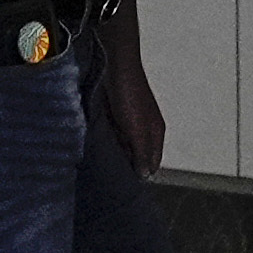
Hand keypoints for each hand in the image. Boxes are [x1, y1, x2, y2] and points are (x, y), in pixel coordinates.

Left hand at [98, 11, 165, 172]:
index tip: (123, 187)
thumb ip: (141, 153)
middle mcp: (146, 128)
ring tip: (101, 159)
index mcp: (155, 133)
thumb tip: (145, 175)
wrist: (116, 65)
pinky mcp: (119, 112)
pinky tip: (97, 141)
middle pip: (137, 155)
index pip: (152, 164)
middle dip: (125, 163)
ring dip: (115, 150)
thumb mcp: (136, 130)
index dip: (139, 175)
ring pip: (124, 144)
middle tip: (109, 174)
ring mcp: (133, 119)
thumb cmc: (129, 95)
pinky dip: (107, 138)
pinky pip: (114, 133)